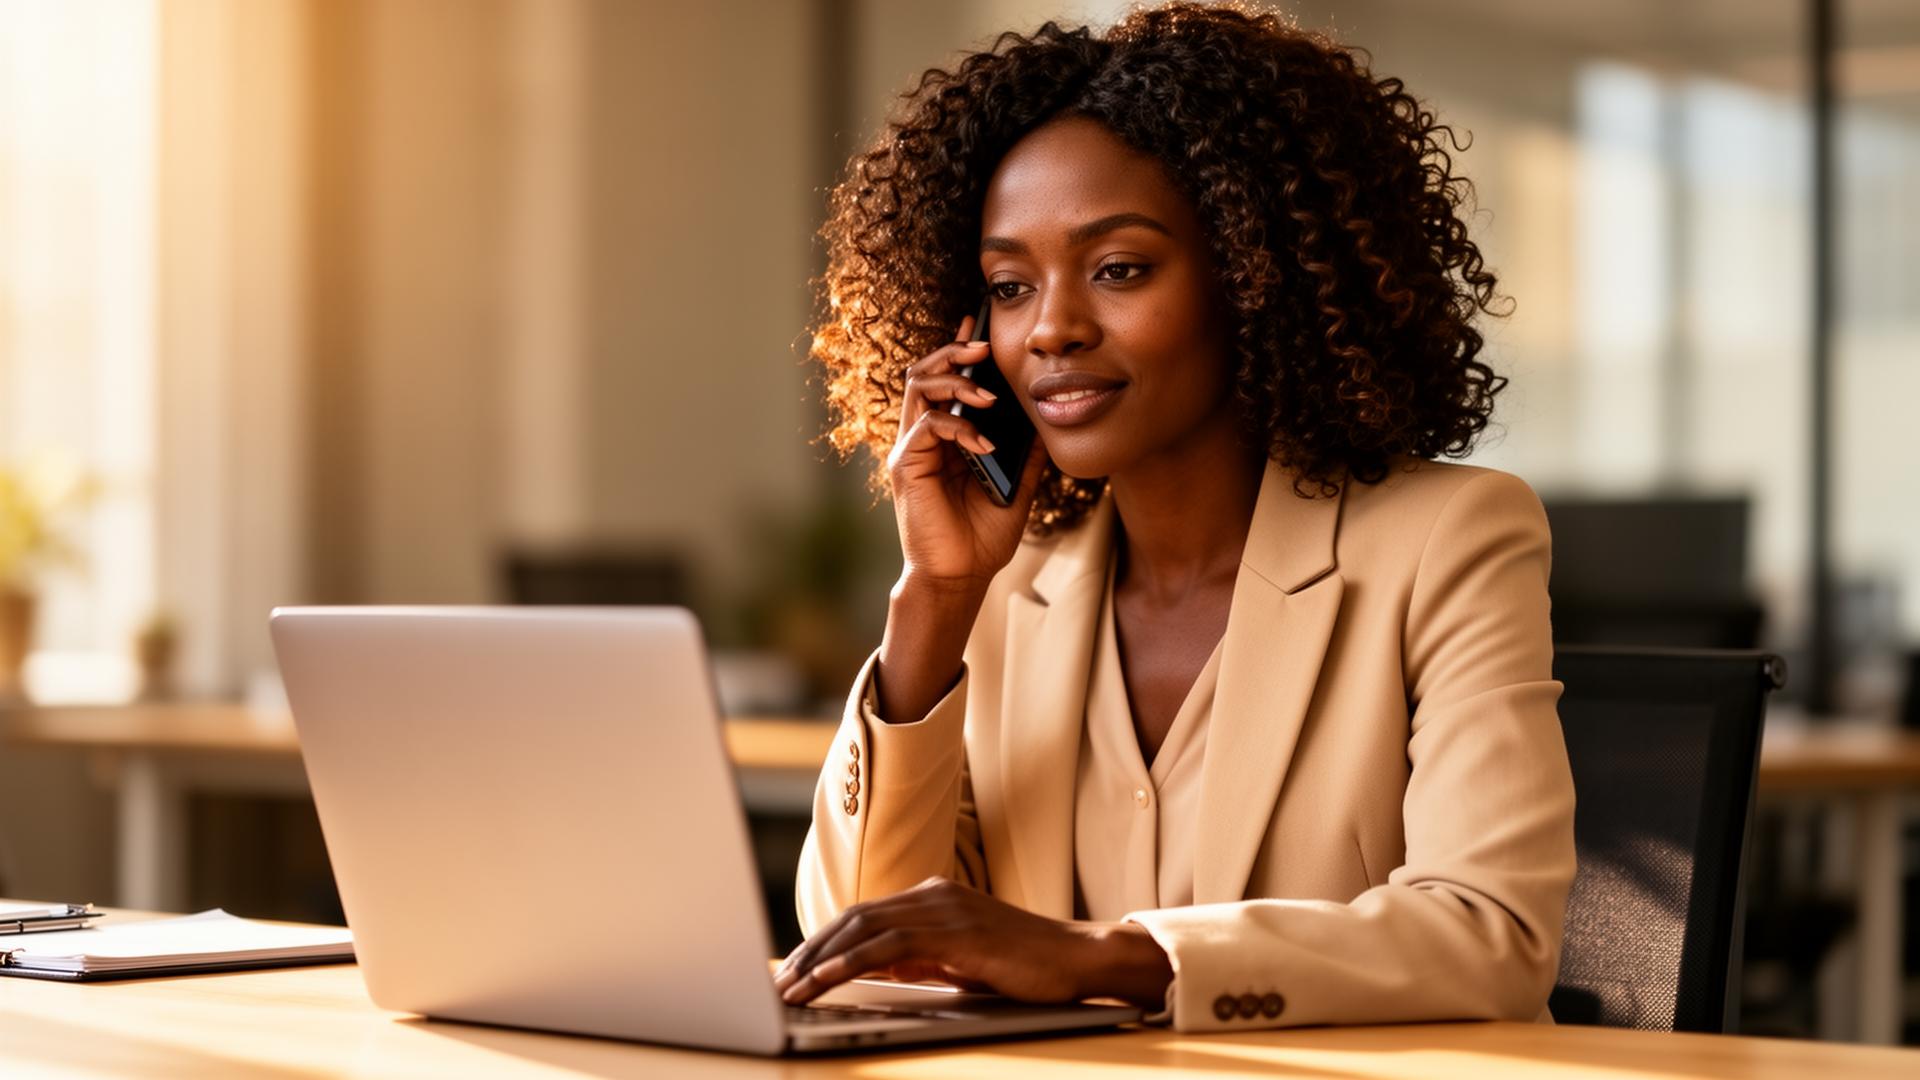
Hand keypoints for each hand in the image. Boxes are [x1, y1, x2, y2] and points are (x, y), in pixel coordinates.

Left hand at [772, 877, 1172, 1008]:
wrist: (1080, 960)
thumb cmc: (1025, 968)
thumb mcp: (961, 962)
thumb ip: (920, 959)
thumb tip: (874, 971)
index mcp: (933, 897)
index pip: (864, 916)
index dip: (823, 941)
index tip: (794, 968)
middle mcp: (933, 894)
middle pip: (854, 917)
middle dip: (810, 951)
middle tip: (779, 981)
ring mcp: (944, 908)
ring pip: (863, 928)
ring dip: (820, 960)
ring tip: (791, 988)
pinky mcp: (955, 930)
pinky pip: (889, 945)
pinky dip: (850, 961)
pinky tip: (825, 978)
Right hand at [887, 316, 1049, 589]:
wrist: (962, 577)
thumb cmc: (982, 538)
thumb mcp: (1017, 487)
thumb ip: (1026, 454)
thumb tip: (1047, 421)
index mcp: (945, 439)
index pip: (944, 381)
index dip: (957, 349)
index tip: (977, 323)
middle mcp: (922, 438)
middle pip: (924, 373)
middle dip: (953, 351)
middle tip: (982, 343)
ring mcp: (911, 450)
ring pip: (919, 389)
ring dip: (956, 381)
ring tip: (988, 392)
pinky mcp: (905, 467)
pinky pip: (928, 427)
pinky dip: (960, 428)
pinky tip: (985, 444)